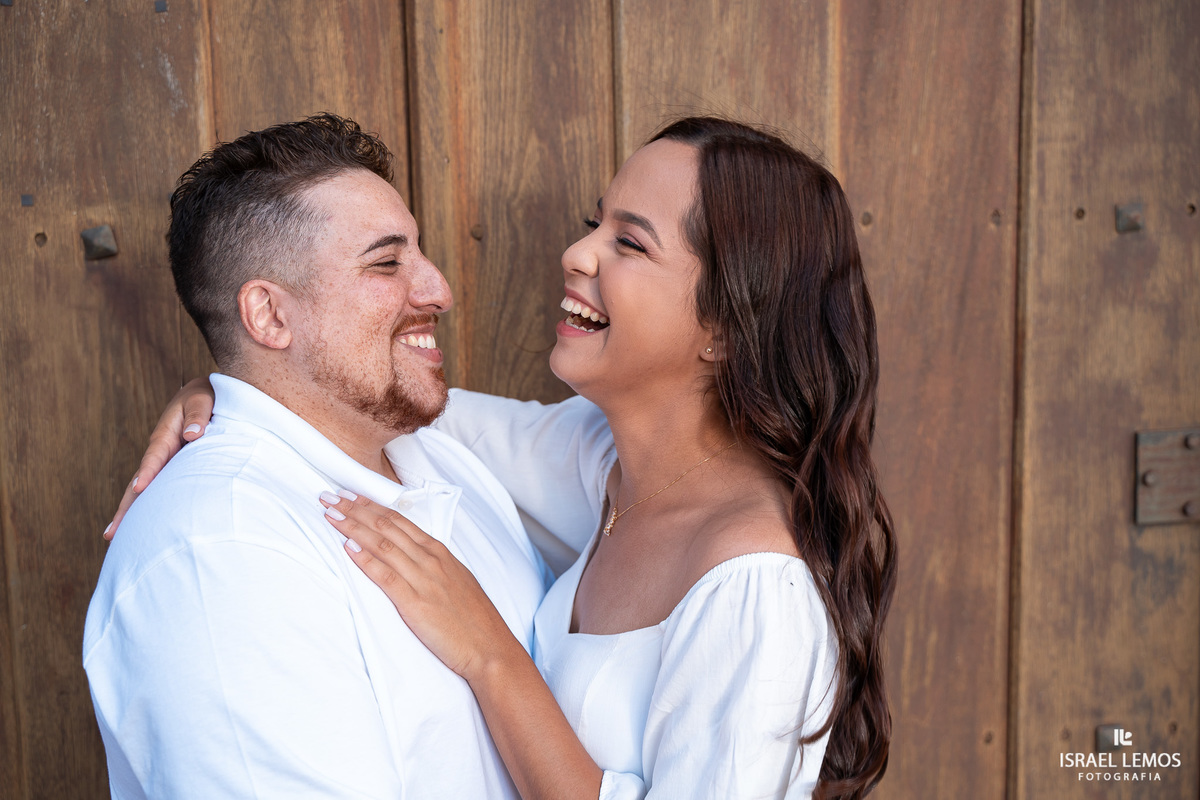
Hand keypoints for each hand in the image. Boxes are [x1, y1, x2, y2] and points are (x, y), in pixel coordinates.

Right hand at [105, 377, 215, 539]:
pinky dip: (148, 506)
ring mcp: (164, 462)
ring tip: (115, 537)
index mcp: (166, 436)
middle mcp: (160, 452)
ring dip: (131, 511)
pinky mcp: (172, 468)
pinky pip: (158, 489)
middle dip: (126, 507)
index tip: (139, 488)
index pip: (155, 458)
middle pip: (139, 482)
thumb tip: (193, 434)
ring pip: (144, 490)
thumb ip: (197, 415)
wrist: (205, 392)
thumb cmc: (206, 395)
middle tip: (112, 533)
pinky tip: (142, 525)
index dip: (147, 472)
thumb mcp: (202, 399)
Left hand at [319, 490, 515, 682]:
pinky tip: (348, 548)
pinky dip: (365, 560)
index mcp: (439, 552)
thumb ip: (433, 564)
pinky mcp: (415, 603)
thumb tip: (411, 555)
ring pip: (382, 545)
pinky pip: (385, 576)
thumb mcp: (456, 579)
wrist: (489, 646)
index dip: (371, 505)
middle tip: (330, 497)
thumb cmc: (474, 618)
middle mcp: (430, 560)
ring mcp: (423, 579)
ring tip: (331, 516)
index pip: (399, 520)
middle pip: (386, 526)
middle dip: (354, 509)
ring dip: (353, 528)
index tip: (350, 495)